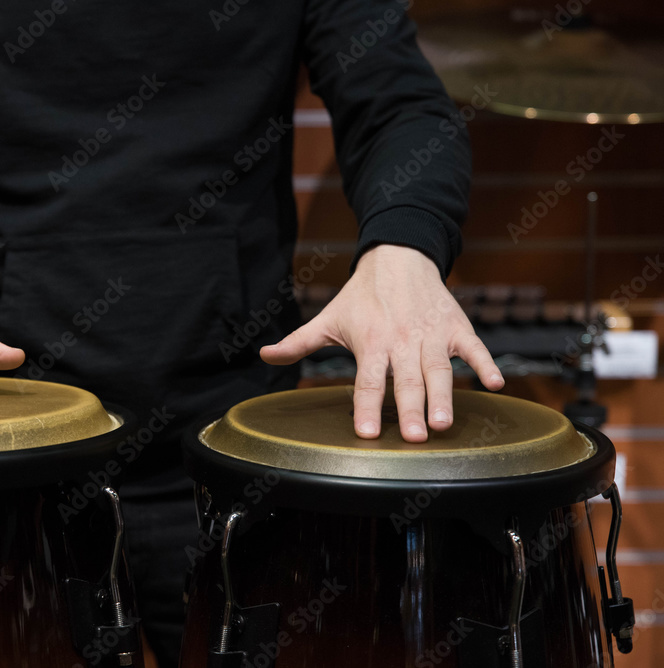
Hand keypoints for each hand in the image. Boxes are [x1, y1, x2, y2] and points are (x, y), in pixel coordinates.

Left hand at [260, 244, 503, 441]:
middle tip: (415, 438)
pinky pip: (475, 348)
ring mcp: (432, 334)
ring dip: (444, 396)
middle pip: (406, 380)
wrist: (399, 257)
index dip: (366, 406)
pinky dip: (486, 364)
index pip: (367, 380)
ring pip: (439, 369)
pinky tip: (497, 385)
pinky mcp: (457, 327)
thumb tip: (263, 355)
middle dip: (411, 408)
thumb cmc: (360, 296)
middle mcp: (402, 340)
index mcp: (370, 342)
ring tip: (444, 424)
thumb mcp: (327, 318)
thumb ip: (298, 342)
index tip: (366, 433)